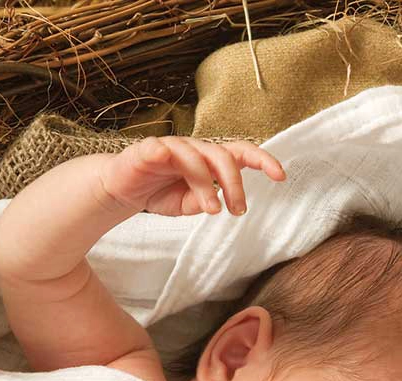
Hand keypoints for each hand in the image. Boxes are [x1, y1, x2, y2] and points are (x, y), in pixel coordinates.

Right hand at [97, 137, 285, 217]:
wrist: (121, 189)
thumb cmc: (158, 192)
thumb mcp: (184, 205)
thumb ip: (201, 202)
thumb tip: (214, 203)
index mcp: (208, 159)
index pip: (240, 154)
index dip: (262, 160)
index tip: (280, 176)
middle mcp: (194, 149)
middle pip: (222, 157)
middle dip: (235, 184)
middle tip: (238, 211)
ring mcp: (170, 147)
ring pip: (196, 158)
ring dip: (206, 185)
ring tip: (212, 210)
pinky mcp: (146, 150)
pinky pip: (157, 148)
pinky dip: (162, 151)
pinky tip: (164, 158)